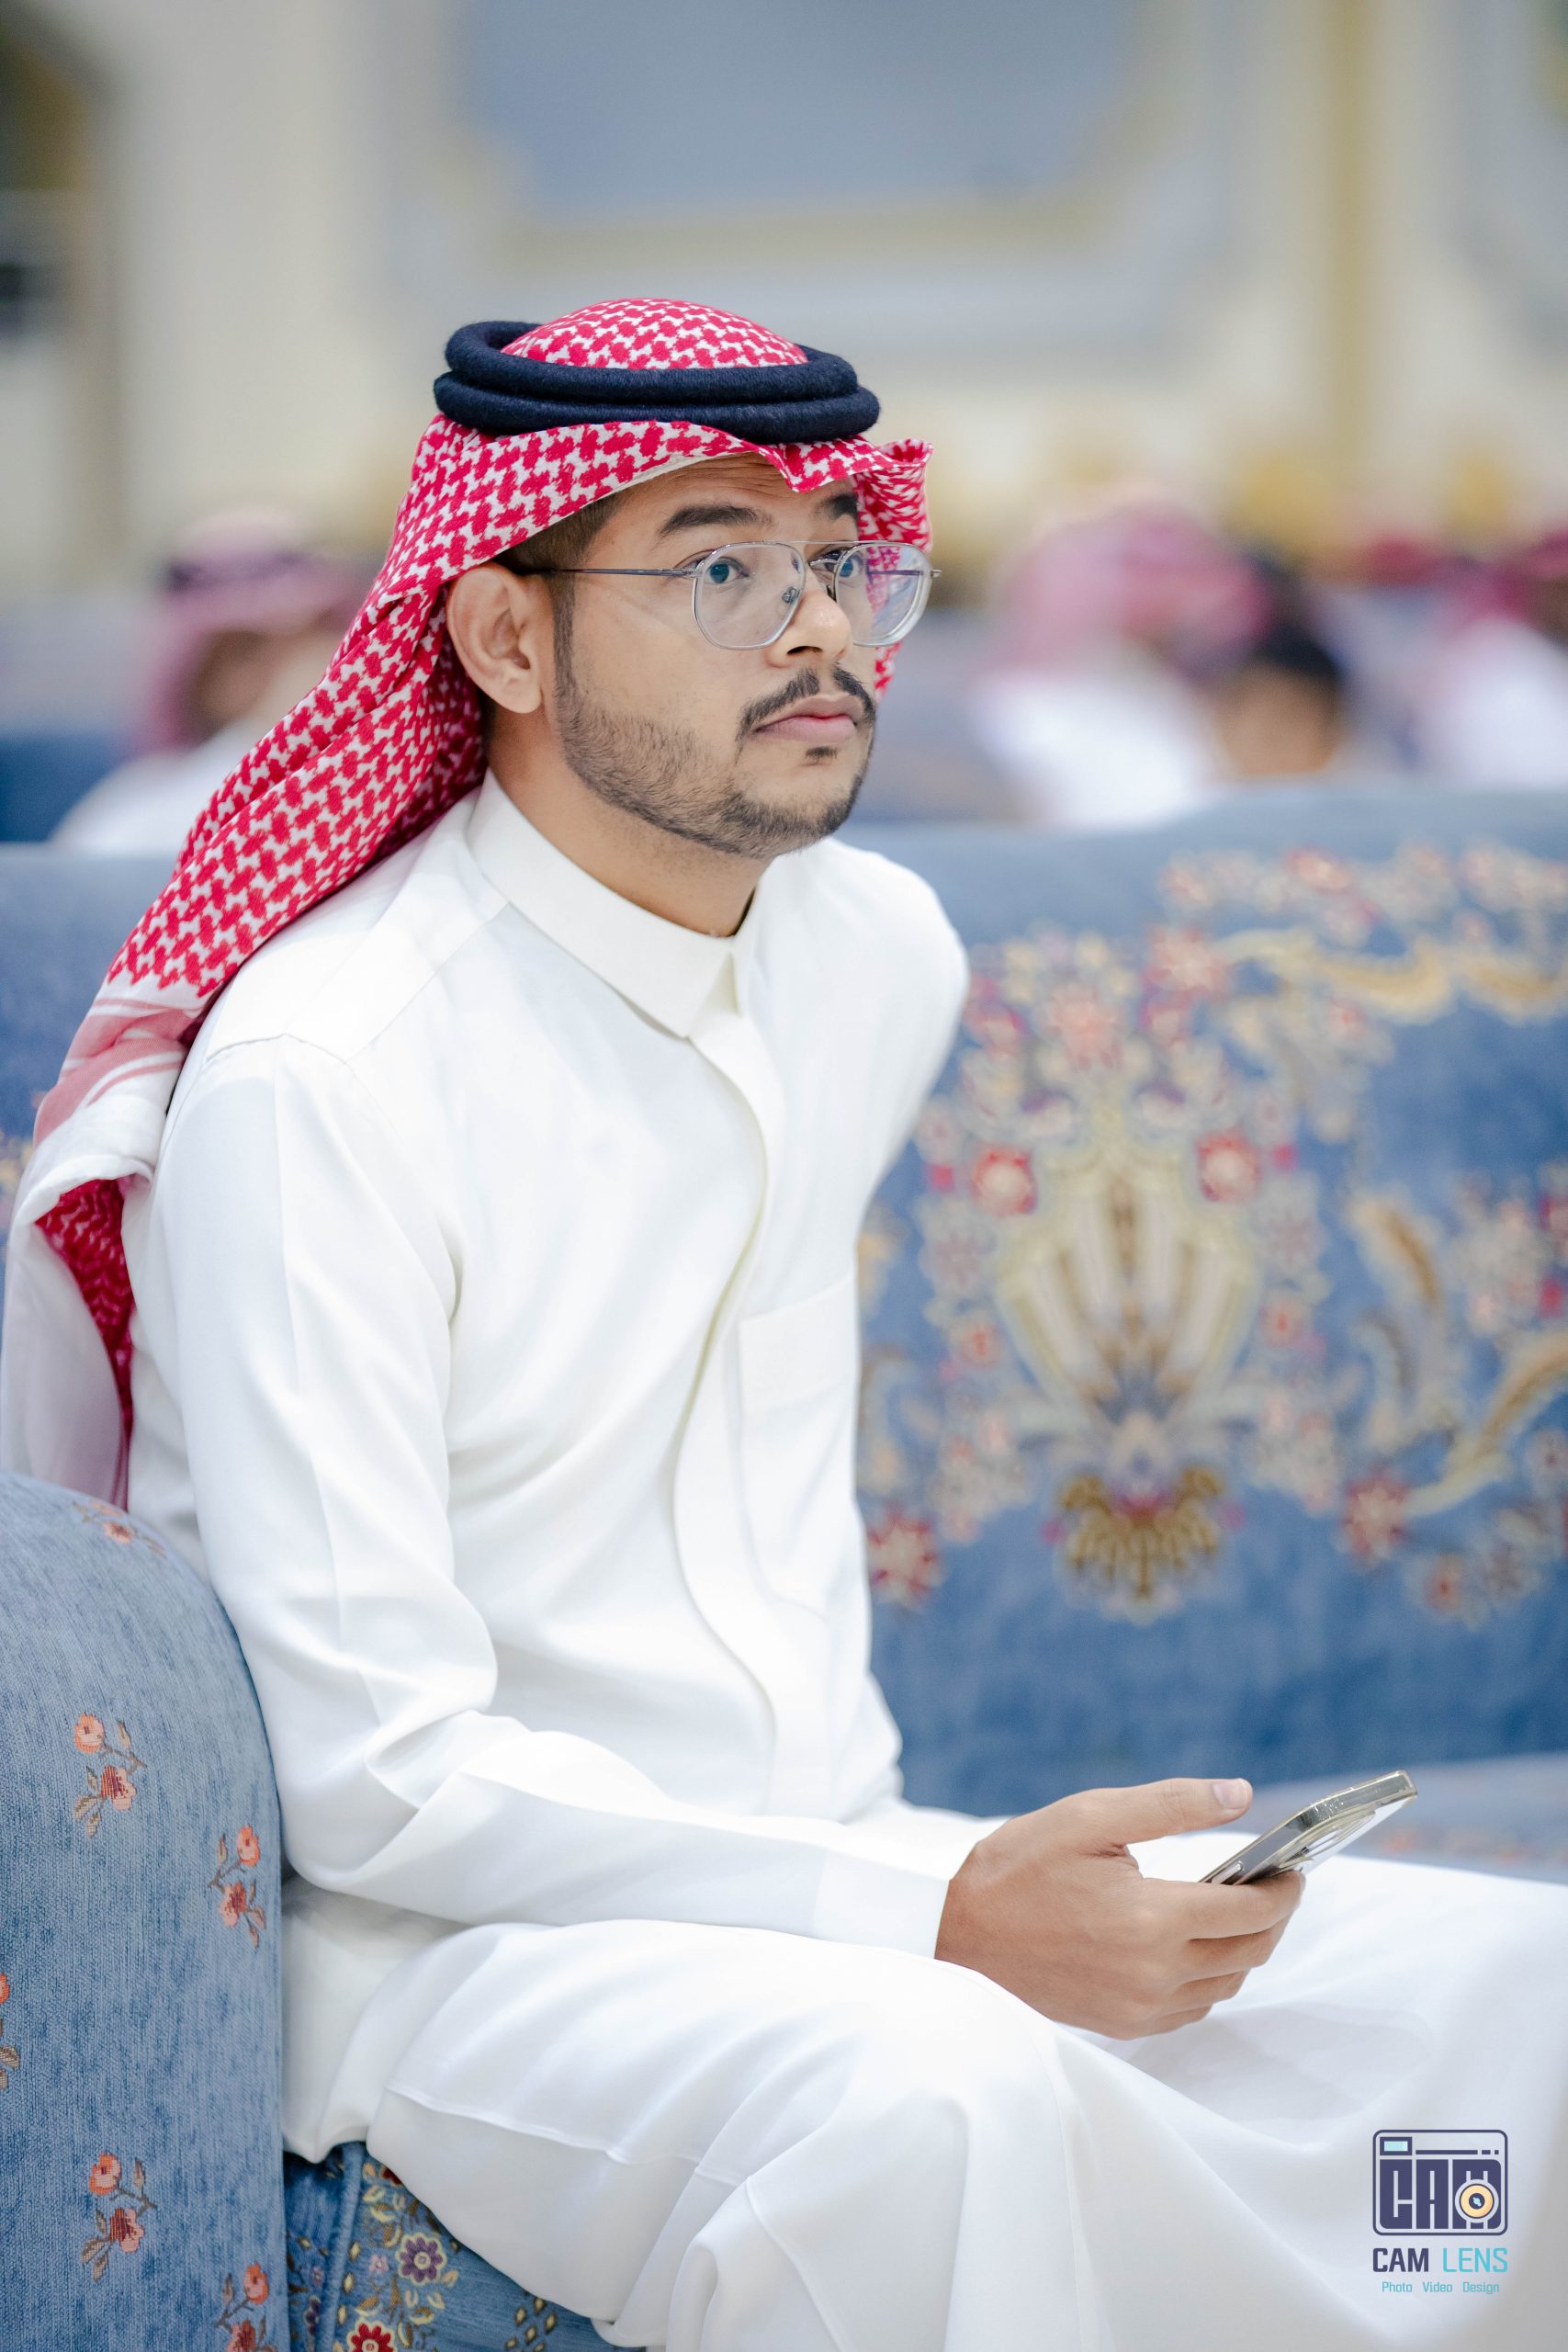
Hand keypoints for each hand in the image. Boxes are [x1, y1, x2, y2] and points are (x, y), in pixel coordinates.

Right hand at [934, 1777, 1304, 2037]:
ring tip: (1237, 1909)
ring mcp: (1140, 2007)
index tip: (1293, 1867)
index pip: (1252, 1912)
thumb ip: (1171, 1804)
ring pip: (1226, 1985)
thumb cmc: (1020, 1866)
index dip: (1285, 1889)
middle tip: (1276, 1884)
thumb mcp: (1090, 1816)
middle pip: (1250, 1953)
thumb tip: (1240, 1795)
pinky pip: (1193, 2008)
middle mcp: (1155, 1974)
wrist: (958, 1935)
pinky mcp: (1124, 2025)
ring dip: (1244, 1948)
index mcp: (1153, 1920)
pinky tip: (1195, 1945)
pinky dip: (1210, 1977)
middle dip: (1274, 1917)